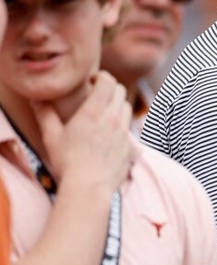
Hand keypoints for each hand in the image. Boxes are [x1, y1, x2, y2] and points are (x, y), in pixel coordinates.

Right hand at [34, 71, 132, 193]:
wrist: (89, 187)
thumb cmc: (68, 162)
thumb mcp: (51, 137)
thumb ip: (45, 115)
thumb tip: (38, 100)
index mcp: (94, 112)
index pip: (109, 81)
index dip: (102, 76)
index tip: (92, 81)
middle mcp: (113, 118)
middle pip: (121, 91)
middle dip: (110, 88)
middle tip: (98, 94)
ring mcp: (124, 132)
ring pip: (127, 108)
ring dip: (117, 105)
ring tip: (104, 113)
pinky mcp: (130, 146)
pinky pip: (129, 128)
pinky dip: (121, 124)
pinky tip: (109, 133)